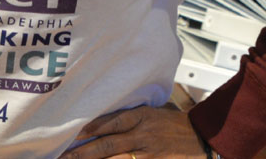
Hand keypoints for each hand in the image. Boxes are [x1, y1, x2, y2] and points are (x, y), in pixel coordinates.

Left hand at [61, 104, 207, 158]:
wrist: (202, 137)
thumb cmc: (172, 123)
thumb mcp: (150, 112)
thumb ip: (128, 116)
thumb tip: (100, 120)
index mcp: (140, 117)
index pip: (109, 122)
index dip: (89, 129)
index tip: (72, 134)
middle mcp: (142, 135)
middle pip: (107, 145)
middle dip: (83, 153)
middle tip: (63, 156)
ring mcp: (148, 153)